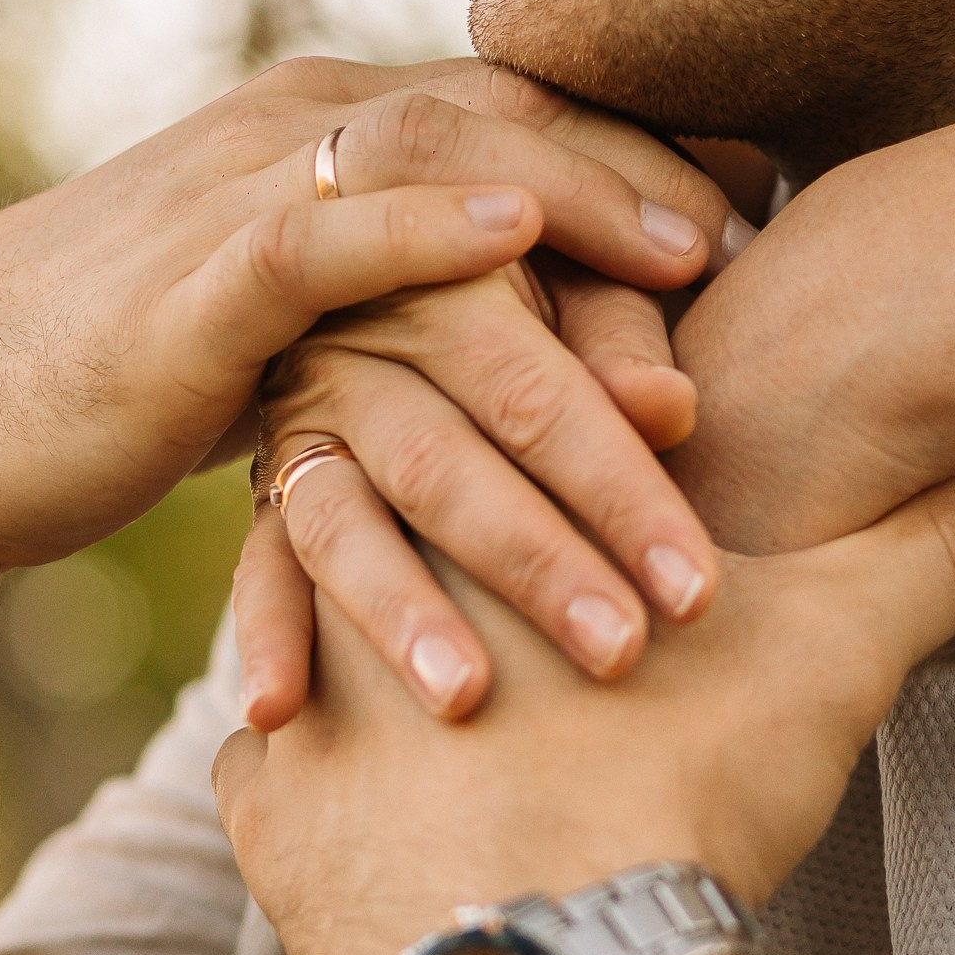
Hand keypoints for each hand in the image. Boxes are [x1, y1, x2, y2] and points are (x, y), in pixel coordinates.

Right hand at [0, 56, 730, 598]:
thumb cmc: (121, 370)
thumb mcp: (284, 308)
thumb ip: (390, 283)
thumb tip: (519, 314)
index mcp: (329, 122)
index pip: (517, 109)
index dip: (640, 148)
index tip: (761, 204)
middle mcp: (299, 124)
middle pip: (507, 126)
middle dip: (641, 194)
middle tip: (766, 263)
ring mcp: (245, 188)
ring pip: (444, 187)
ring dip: (575, 256)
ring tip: (688, 318)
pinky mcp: (194, 277)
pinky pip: (329, 232)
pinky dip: (429, 227)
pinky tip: (518, 243)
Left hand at [215, 444, 954, 954]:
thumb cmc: (695, 789)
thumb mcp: (831, 645)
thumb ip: (926, 544)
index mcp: (482, 496)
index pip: (466, 404)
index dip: (514, 424)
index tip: (547, 450)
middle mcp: (365, 568)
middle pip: (363, 495)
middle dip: (423, 520)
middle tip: (477, 559)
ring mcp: (302, 688)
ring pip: (293, 615)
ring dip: (351, 634)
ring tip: (417, 674)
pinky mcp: (267, 810)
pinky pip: (257, 755)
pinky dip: (300, 762)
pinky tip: (358, 777)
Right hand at [235, 253, 715, 726]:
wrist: (394, 243)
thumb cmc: (544, 263)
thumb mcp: (580, 269)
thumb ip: (624, 329)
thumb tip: (670, 407)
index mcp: (447, 280)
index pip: (539, 398)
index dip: (620, 492)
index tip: (695, 589)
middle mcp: (358, 346)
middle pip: (443, 465)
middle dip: (535, 564)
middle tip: (617, 651)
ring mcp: (303, 418)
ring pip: (342, 520)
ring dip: (400, 612)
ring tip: (464, 699)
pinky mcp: (271, 481)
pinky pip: (259, 561)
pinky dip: (265, 632)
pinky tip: (277, 711)